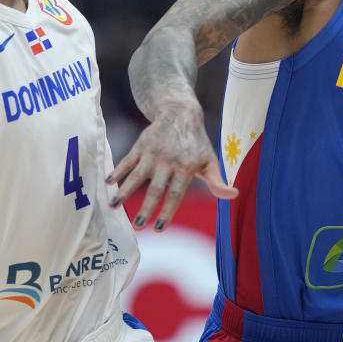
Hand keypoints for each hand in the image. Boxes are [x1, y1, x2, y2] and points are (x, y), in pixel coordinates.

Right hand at [107, 102, 236, 229]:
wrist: (181, 112)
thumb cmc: (197, 143)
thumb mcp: (210, 161)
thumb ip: (218, 181)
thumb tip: (234, 195)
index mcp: (186, 168)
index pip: (176, 194)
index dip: (167, 211)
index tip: (159, 229)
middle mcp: (168, 161)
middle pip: (156, 188)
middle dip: (146, 207)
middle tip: (137, 226)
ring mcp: (153, 153)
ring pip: (137, 175)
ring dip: (125, 191)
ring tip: (113, 205)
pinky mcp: (141, 145)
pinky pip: (127, 160)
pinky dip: (117, 171)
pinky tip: (108, 183)